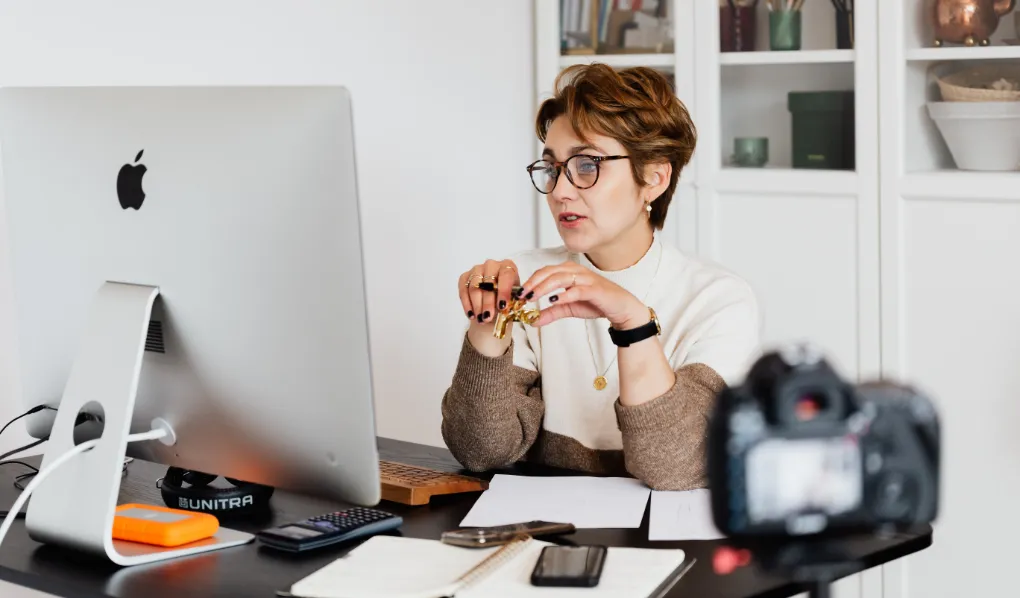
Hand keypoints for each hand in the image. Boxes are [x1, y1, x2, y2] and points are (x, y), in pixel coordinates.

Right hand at [458, 258, 519, 325]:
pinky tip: (471, 315)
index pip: (506, 275)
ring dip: (477, 305)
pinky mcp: (465, 276)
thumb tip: (507, 307)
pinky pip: (463, 290)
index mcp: (507, 266)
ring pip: (474, 287)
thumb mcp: (514, 299)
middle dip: (488, 302)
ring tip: (480, 319)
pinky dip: (467, 304)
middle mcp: (492, 264)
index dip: (504, 291)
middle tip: (488, 317)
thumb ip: (513, 302)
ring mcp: (477, 269)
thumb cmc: (506, 298)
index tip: (502, 306)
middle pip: (488, 282)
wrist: (494, 300)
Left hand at [519, 261, 648, 329]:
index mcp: (569, 271)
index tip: (519, 294)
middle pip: (549, 272)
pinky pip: (577, 290)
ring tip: (532, 297)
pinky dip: (564, 295)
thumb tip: (533, 321)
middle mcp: (576, 271)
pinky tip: (553, 301)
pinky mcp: (595, 289)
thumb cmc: (596, 303)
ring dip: (544, 287)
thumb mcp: (569, 308)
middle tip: (522, 295)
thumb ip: (551, 313)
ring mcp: (586, 278)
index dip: (530, 281)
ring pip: (560, 278)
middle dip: (533, 283)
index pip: (544, 271)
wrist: (620, 308)